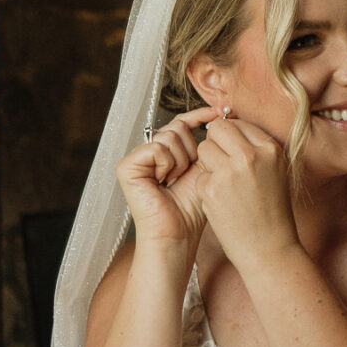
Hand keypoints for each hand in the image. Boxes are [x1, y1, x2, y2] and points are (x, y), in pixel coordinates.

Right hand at [115, 106, 216, 253]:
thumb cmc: (192, 208)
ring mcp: (135, 159)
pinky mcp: (127, 166)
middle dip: (190, 150)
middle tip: (184, 174)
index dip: (199, 116)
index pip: (181, 124)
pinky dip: (167, 164)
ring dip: (180, 161)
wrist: (178, 234)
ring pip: (169, 136)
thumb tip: (218, 113)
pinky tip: (163, 181)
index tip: (219, 112)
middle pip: (177, 127)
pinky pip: (157, 147)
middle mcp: (147, 153)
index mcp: (165, 153)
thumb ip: (206, 143)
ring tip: (174, 181)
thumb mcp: (204, 168)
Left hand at [193, 114, 299, 270]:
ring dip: (209, 163)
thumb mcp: (276, 171)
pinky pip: (200, 174)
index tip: (232, 147)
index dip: (232, 135)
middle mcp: (250, 157)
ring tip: (225, 183)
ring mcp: (229, 173)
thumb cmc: (273, 213)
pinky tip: (222, 201)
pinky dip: (207, 186)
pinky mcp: (211, 190)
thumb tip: (231, 127)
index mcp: (270, 149)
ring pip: (204, 148)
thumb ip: (257, 148)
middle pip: (218, 129)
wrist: (269, 249)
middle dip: (216, 142)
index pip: (239, 123)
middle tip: (223, 161)